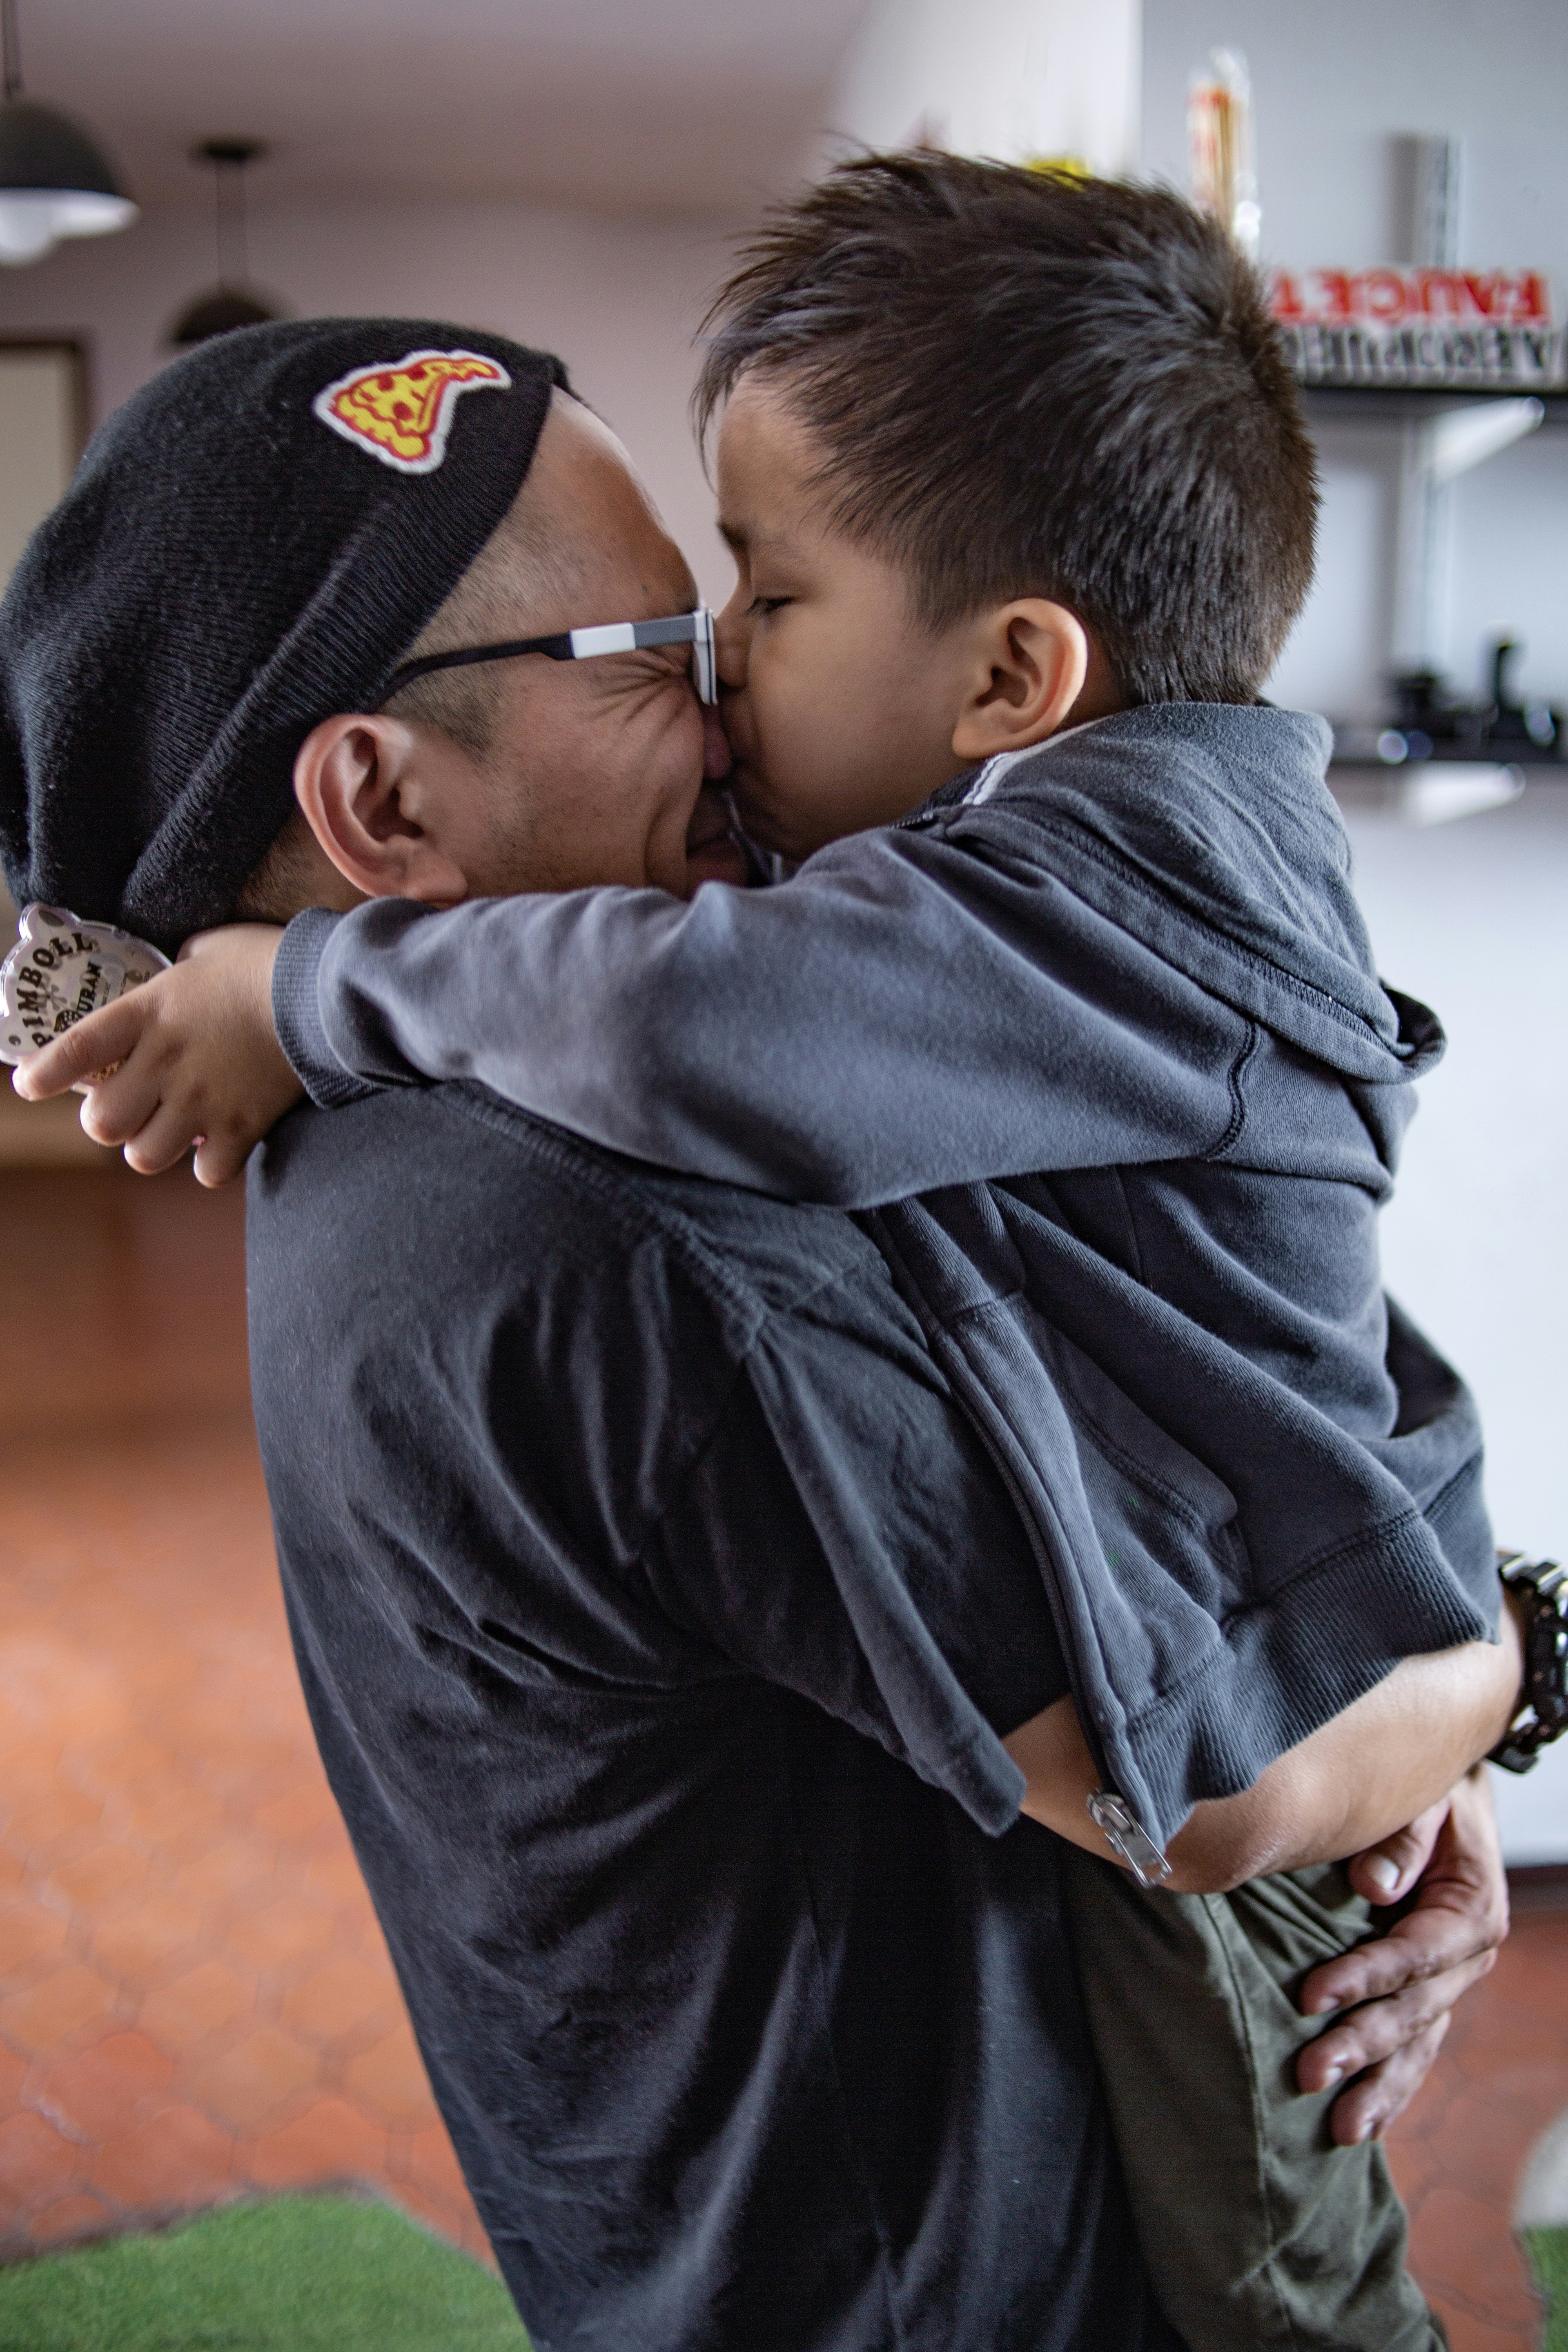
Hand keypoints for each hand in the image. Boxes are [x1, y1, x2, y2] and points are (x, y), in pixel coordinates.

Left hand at [12, 923, 301, 1185]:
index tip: (27, 1087)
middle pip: (102, 1124)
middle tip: (130, 1111)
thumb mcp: (207, 950)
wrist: (328, 989)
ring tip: (175, 1131)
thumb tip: (178, 976)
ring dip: (154, 1147)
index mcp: (148, 1012)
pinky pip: (208, 1171)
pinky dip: (211, 1164)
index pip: (76, 1048)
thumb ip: (179, 971)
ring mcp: (202, 1098)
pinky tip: (222, 1143)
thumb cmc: (268, 961)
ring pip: (145, 1156)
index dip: (45, 1073)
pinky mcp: (243, 1124)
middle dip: (110, 1122)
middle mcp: (164, 1062)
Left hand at [1295, 1764, 1507, 2144]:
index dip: (1363, 1978)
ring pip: (1416, 2044)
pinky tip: (1364, 2122)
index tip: (1309, 1998)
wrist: (1452, 1796)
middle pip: (1411, 2011)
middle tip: (1309, 2074)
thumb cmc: (1429, 1791)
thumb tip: (1374, 1887)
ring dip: (1378, 2086)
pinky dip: (1391, 2085)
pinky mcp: (1429, 1994)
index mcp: (1470, 1911)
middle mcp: (1466, 1958)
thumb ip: (1402, 1837)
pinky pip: (1415, 2047)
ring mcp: (1450, 1982)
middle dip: (1360, 2045)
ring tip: (1338, 2129)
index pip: (1413, 1956)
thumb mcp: (1425, 1796)